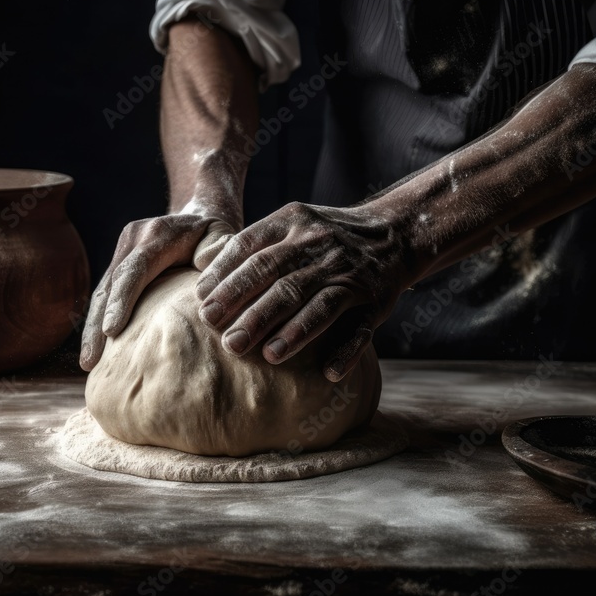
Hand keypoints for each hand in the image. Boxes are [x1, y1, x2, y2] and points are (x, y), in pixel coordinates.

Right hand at [79, 213, 234, 370]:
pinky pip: (104, 296)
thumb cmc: (215, 236)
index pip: (135, 270)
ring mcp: (122, 252)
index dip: (122, 300)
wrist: (198, 217)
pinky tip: (95, 352)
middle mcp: (133, 240)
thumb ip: (218, 252)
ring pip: (101, 293)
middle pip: (110, 284)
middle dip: (98, 324)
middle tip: (90, 360)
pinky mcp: (118, 265)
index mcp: (157, 235)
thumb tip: (206, 271)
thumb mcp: (223, 237)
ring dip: (92, 329)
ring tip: (87, 364)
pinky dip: (97, 323)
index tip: (111, 331)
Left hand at [194, 201, 412, 380]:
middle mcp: (320, 246)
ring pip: (318, 303)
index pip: (252, 248)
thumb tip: (202, 278)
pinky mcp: (375, 301)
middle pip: (280, 279)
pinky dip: (346, 351)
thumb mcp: (290, 224)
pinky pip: (361, 329)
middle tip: (226, 340)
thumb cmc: (322, 237)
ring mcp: (349, 274)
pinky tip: (329, 372)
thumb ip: (251, 247)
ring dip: (294, 331)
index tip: (202, 303)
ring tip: (269, 356)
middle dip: (251, 311)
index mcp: (292, 223)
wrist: (393, 232)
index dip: (226, 276)